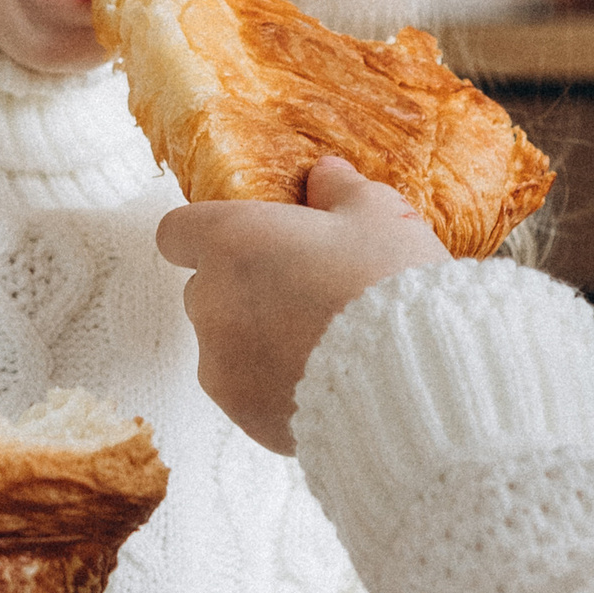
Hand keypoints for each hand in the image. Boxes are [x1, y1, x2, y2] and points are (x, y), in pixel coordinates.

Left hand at [157, 158, 447, 454]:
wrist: (417, 377)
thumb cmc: (393, 285)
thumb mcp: (379, 215)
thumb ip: (340, 190)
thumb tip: (324, 176)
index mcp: (232, 241)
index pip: (177, 232)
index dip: (207, 235)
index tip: (245, 241)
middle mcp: (212, 303)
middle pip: (205, 289)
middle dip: (243, 289)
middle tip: (306, 292)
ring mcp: (222, 366)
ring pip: (224, 344)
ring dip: (256, 340)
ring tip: (322, 344)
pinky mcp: (243, 415)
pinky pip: (247, 391)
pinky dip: (273, 385)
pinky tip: (327, 380)